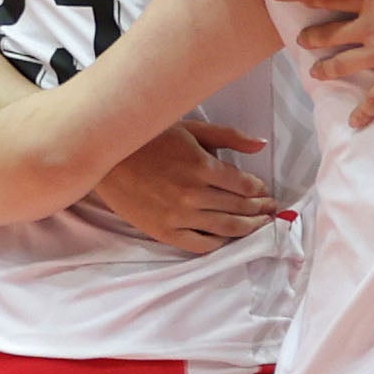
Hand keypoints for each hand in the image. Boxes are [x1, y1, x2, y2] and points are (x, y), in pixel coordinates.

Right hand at [90, 121, 274, 255]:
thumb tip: (261, 145)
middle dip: (259, 210)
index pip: (245, 186)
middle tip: (270, 211)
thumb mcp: (190, 128)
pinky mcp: (164, 231)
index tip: (265, 193)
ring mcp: (179, 216)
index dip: (260, 191)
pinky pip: (200, 244)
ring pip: (226, 228)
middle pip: (240, 208)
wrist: (104, 157)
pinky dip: (218, 243)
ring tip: (259, 225)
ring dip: (248, 228)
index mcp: (202, 166)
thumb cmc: (148, 138)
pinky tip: (226, 238)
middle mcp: (193, 194)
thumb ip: (228, 136)